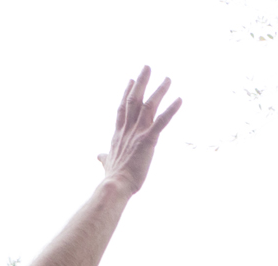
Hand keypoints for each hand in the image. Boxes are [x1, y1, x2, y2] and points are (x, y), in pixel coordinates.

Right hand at [97, 69, 182, 195]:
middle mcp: (127, 129)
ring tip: (168, 79)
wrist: (116, 185)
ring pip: (148, 106)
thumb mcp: (107, 163)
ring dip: (159, 91)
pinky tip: (180, 99)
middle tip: (148, 67)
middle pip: (134, 99)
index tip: (131, 79)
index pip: (123, 107)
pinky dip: (171, 109)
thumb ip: (104, 156)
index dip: (127, 92)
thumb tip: (98, 155)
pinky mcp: (148, 140)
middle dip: (141, 82)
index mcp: (118, 133)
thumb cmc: (113, 177)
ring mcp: (137, 133)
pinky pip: (162, 121)